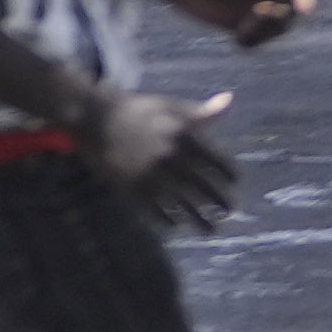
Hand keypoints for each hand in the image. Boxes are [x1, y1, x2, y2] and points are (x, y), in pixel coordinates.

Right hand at [90, 89, 243, 232]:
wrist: (97, 119)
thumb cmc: (139, 110)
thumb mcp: (172, 108)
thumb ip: (201, 113)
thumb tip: (228, 101)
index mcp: (183, 137)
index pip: (216, 161)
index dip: (228, 174)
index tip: (235, 183)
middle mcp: (170, 158)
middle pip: (202, 186)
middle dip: (219, 201)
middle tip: (230, 211)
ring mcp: (150, 176)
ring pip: (181, 204)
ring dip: (198, 220)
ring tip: (211, 231)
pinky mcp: (131, 188)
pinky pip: (153, 210)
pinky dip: (167, 220)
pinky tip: (176, 225)